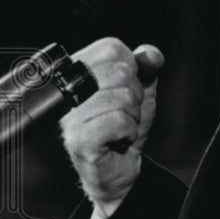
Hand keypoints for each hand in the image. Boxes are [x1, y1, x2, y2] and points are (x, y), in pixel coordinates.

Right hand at [60, 37, 163, 207]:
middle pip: (120, 71)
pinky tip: (118, 141)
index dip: (130, 67)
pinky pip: (119, 121)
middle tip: (122, 115)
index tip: (123, 90)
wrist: (120, 170)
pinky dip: (128, 132)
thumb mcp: (140, 90)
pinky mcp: (79, 140)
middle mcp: (67, 92)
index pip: (111, 48)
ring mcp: (71, 117)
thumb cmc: (123, 128)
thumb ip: (146, 66)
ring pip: (123, 97)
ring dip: (132, 117)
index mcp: (77, 73)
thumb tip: (151, 55)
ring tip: (119, 129)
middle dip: (134, 96)